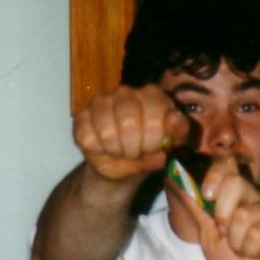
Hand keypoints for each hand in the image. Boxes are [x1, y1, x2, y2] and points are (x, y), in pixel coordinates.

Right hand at [73, 84, 189, 181]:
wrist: (124, 166)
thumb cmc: (150, 152)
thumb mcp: (172, 145)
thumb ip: (178, 132)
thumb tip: (175, 120)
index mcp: (152, 95)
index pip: (155, 110)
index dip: (155, 137)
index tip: (154, 148)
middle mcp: (126, 92)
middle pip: (129, 122)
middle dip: (135, 147)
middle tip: (137, 152)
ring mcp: (101, 102)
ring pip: (107, 132)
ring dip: (118, 150)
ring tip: (123, 151)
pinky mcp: (81, 117)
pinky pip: (89, 139)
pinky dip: (100, 151)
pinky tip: (106, 148)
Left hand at [173, 155, 259, 259]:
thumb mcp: (209, 237)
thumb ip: (197, 210)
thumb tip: (178, 182)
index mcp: (239, 197)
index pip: (228, 165)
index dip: (215, 174)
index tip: (207, 195)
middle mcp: (258, 199)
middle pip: (235, 182)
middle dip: (222, 214)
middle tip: (226, 234)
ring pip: (243, 214)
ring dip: (237, 241)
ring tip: (245, 250)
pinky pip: (258, 232)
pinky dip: (251, 249)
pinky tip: (259, 254)